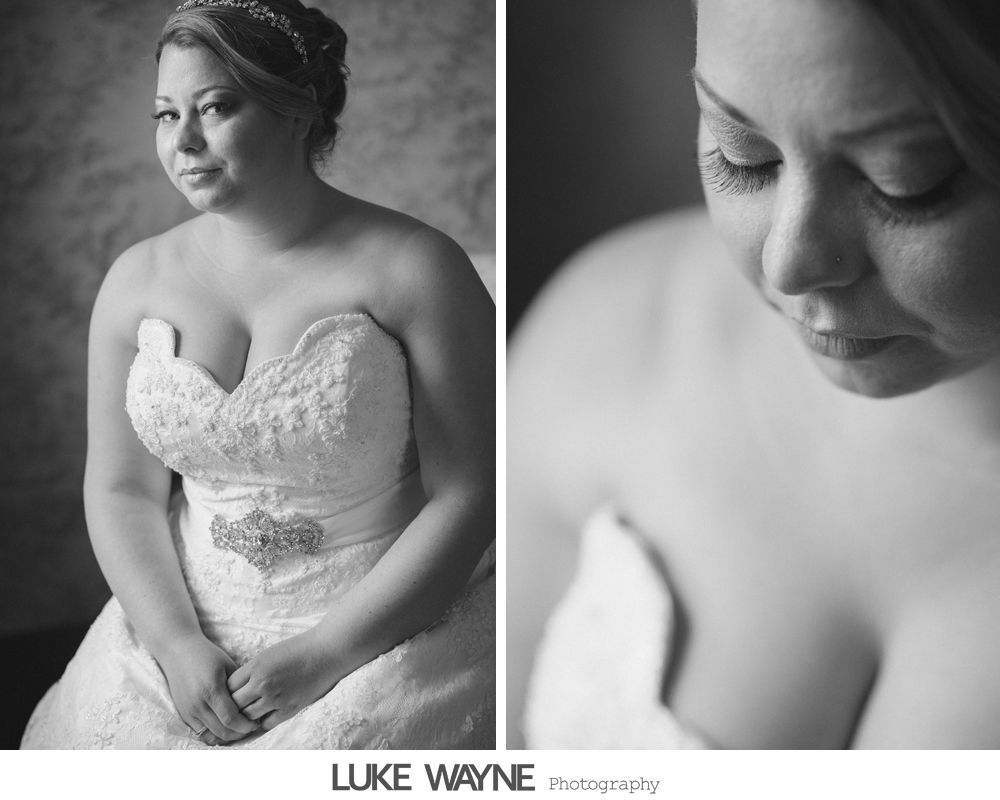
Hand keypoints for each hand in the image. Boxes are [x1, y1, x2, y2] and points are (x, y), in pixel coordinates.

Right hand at [158, 633, 259, 745]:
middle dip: (239, 733)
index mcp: (211, 690)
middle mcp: (197, 704)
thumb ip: (239, 687)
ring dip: (227, 735)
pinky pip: (201, 731)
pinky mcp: (183, 714)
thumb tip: (255, 704)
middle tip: (252, 727)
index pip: (231, 718)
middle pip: (222, 730)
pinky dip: (214, 733)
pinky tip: (226, 726)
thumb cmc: (207, 655)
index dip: (246, 725)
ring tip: (240, 728)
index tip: (257, 722)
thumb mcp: (228, 666)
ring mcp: (188, 711)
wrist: (178, 652)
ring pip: (211, 735)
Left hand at [227, 629, 344, 731]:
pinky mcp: (290, 708)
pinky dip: (262, 723)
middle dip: (231, 707)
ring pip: (248, 717)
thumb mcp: (270, 653)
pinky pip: (267, 724)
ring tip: (244, 717)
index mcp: (256, 666)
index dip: (227, 691)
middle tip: (232, 709)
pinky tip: (262, 719)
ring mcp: (276, 698)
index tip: (229, 693)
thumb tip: (239, 686)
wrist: (328, 650)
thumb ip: (253, 670)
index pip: (229, 686)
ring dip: (245, 718)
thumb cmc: (300, 648)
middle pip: (234, 704)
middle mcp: (263, 683)